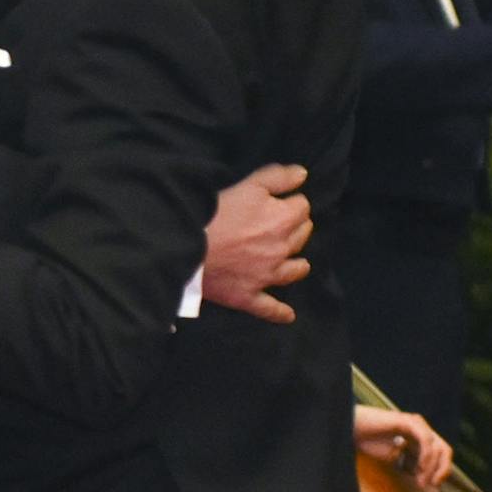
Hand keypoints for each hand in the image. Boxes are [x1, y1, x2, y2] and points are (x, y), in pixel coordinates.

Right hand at [202, 163, 311, 324]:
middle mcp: (282, 249)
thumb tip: (302, 175)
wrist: (188, 247)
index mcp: (283, 220)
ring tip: (297, 263)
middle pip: (301, 236)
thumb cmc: (215, 214)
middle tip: (279, 226)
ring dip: (297, 265)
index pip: (302, 207)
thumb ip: (278, 178)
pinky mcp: (249, 296)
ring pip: (294, 271)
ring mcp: (267, 276)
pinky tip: (288, 316)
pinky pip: (269, 308)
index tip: (278, 201)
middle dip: (295, 229)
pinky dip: (280, 313)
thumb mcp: (248, 185)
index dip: (290, 202)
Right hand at [352, 404, 451, 487]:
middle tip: (432, 485)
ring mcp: (417, 424)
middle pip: (445, 450)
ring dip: (432, 468)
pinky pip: (426, 441)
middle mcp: (421, 429)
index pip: (440, 454)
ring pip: (438, 447)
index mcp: (419, 437)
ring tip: (421, 481)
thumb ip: (409, 465)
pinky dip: (426, 457)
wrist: (350, 428)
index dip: (440, 471)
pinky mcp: (409, 421)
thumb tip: (426, 478)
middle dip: (442, 469)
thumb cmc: (367, 441)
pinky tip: (419, 469)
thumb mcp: (392, 459)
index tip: (430, 486)